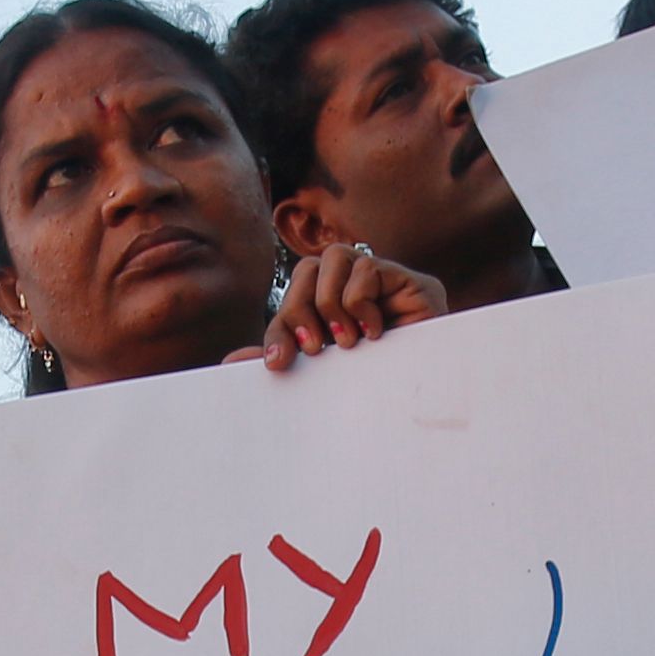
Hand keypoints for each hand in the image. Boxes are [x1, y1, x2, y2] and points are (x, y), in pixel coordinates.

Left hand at [243, 243, 445, 369]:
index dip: (279, 327)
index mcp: (331, 307)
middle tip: (316, 349)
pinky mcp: (409, 280)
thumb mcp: (319, 373)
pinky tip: (376, 333)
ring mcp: (383, 280)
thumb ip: (283, 358)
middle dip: (300, 309)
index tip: (278, 364)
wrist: (424, 398)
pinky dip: (360, 302)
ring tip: (348, 341)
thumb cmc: (372, 387)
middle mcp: (354, 286)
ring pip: (333, 257)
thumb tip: (229, 361)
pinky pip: (366, 267)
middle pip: (307, 268)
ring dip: (331, 303)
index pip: (293, 297)